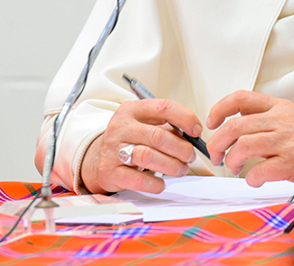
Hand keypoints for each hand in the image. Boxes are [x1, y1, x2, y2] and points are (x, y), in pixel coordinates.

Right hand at [80, 99, 201, 194]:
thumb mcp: (145, 125)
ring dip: (171, 165)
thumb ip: (167, 127)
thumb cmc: (129, 141)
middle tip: (190, 157)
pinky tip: (161, 184)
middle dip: (181, 149)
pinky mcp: (110, 172)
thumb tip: (196, 137)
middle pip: (158, 136)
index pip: (163, 108)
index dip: (185, 118)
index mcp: (133, 110)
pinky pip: (137, 179)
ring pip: (148, 156)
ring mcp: (114, 150)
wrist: (96, 160)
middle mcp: (121, 127)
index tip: (197, 131)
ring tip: (180, 170)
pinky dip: (154, 183)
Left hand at [206, 91, 293, 187]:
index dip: (220, 109)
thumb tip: (236, 124)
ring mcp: (286, 141)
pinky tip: (254, 179)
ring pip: (243, 147)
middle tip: (216, 155)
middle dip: (217, 144)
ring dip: (231, 161)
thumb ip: (265, 119)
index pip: (241, 98)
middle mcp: (281, 121)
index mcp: (279, 107)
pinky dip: (251, 178)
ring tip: (233, 168)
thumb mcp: (291, 118)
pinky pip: (259, 171)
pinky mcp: (292, 162)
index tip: (211, 122)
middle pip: (235, 126)